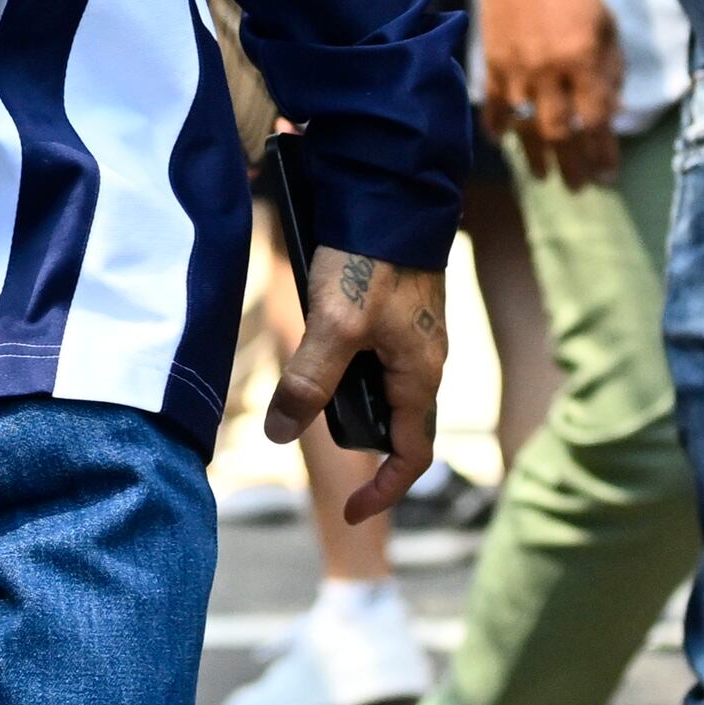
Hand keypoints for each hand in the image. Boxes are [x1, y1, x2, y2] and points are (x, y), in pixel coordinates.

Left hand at [267, 246, 446, 518]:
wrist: (393, 193)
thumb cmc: (372, 259)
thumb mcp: (335, 327)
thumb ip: (309, 382)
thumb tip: (279, 434)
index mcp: (420, 377)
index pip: (412, 456)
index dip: (383, 490)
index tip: (351, 511)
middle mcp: (424, 362)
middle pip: (392, 422)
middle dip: (354, 435)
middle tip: (309, 426)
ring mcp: (413, 336)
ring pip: (378, 386)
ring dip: (343, 393)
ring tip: (303, 381)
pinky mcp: (398, 311)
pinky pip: (371, 354)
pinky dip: (343, 361)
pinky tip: (312, 337)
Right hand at [470, 0, 623, 190]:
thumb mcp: (607, 27)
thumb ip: (611, 72)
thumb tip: (612, 113)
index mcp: (583, 59)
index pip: (596, 119)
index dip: (603, 152)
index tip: (609, 176)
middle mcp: (548, 71)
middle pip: (560, 133)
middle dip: (572, 165)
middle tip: (580, 188)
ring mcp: (516, 71)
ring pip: (526, 127)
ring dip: (537, 156)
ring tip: (544, 177)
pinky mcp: (492, 65)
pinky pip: (495, 107)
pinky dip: (499, 127)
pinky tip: (505, 142)